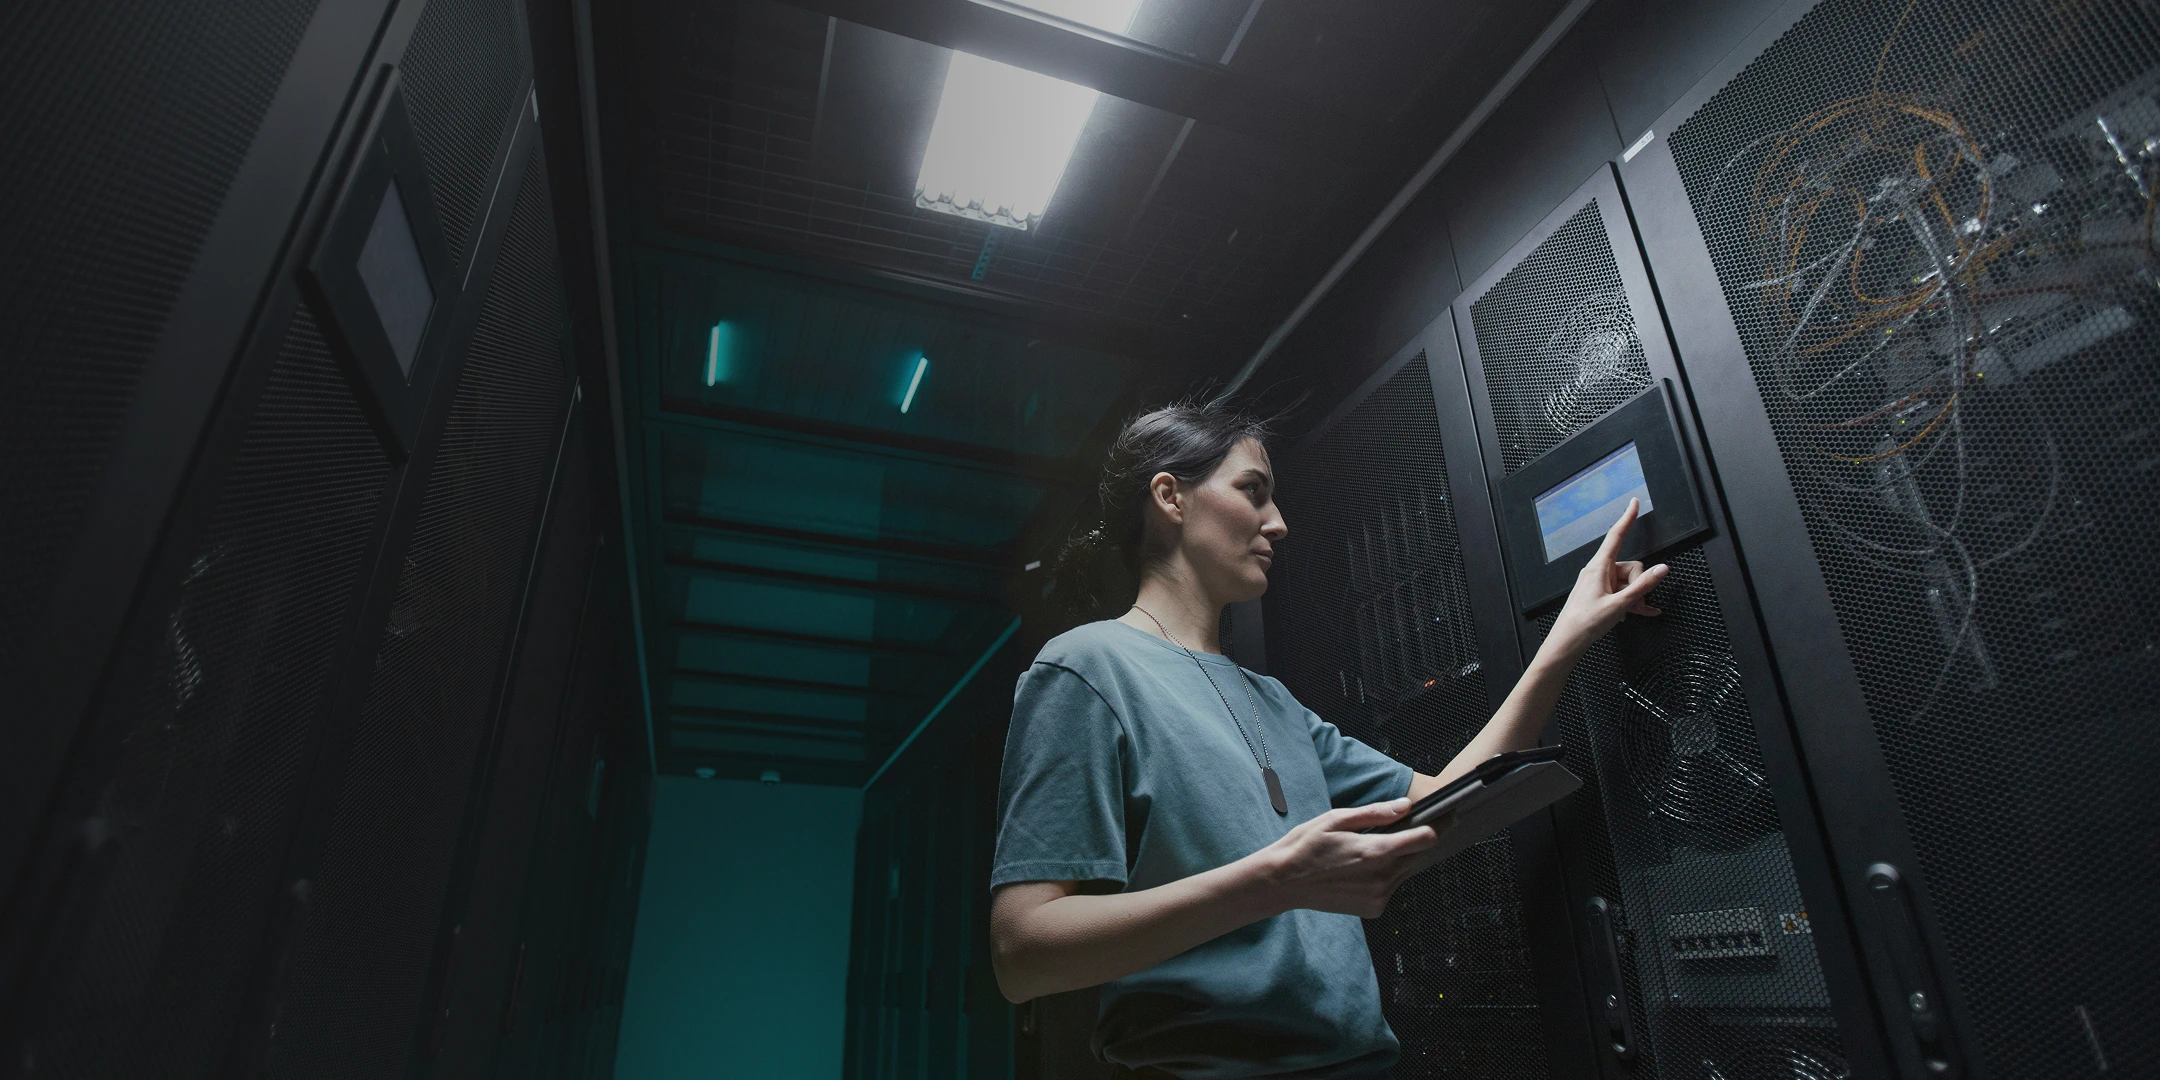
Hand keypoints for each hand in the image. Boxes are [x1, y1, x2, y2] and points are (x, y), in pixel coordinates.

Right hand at [1259, 798, 1439, 918]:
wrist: (1283, 882)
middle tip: (1418, 825)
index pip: (1424, 839)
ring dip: (1402, 858)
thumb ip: (1375, 813)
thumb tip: (1406, 806)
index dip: (1438, 825)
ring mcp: (1378, 897)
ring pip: (1406, 872)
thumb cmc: (1305, 847)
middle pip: (1418, 856)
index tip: (1447, 815)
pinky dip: (1389, 875)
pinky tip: (1369, 866)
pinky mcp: (1373, 909)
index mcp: (1374, 852)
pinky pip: (1393, 887)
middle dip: (1420, 840)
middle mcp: (1381, 879)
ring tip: (1383, 844)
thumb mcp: (1336, 818)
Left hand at [1546, 498, 1667, 657]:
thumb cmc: (1585, 623)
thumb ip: (1643, 587)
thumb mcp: (1619, 605)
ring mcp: (1599, 583)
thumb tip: (1662, 569)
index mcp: (1599, 567)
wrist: (1567, 642)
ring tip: (1630, 613)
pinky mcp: (1599, 594)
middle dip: (1638, 584)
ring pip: (1628, 582)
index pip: (1616, 535)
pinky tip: (1643, 612)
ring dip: (1634, 597)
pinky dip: (1631, 602)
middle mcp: (1598, 571)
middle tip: (1633, 604)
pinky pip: (1621, 592)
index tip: (1634, 502)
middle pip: (1630, 567)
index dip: (1627, 518)